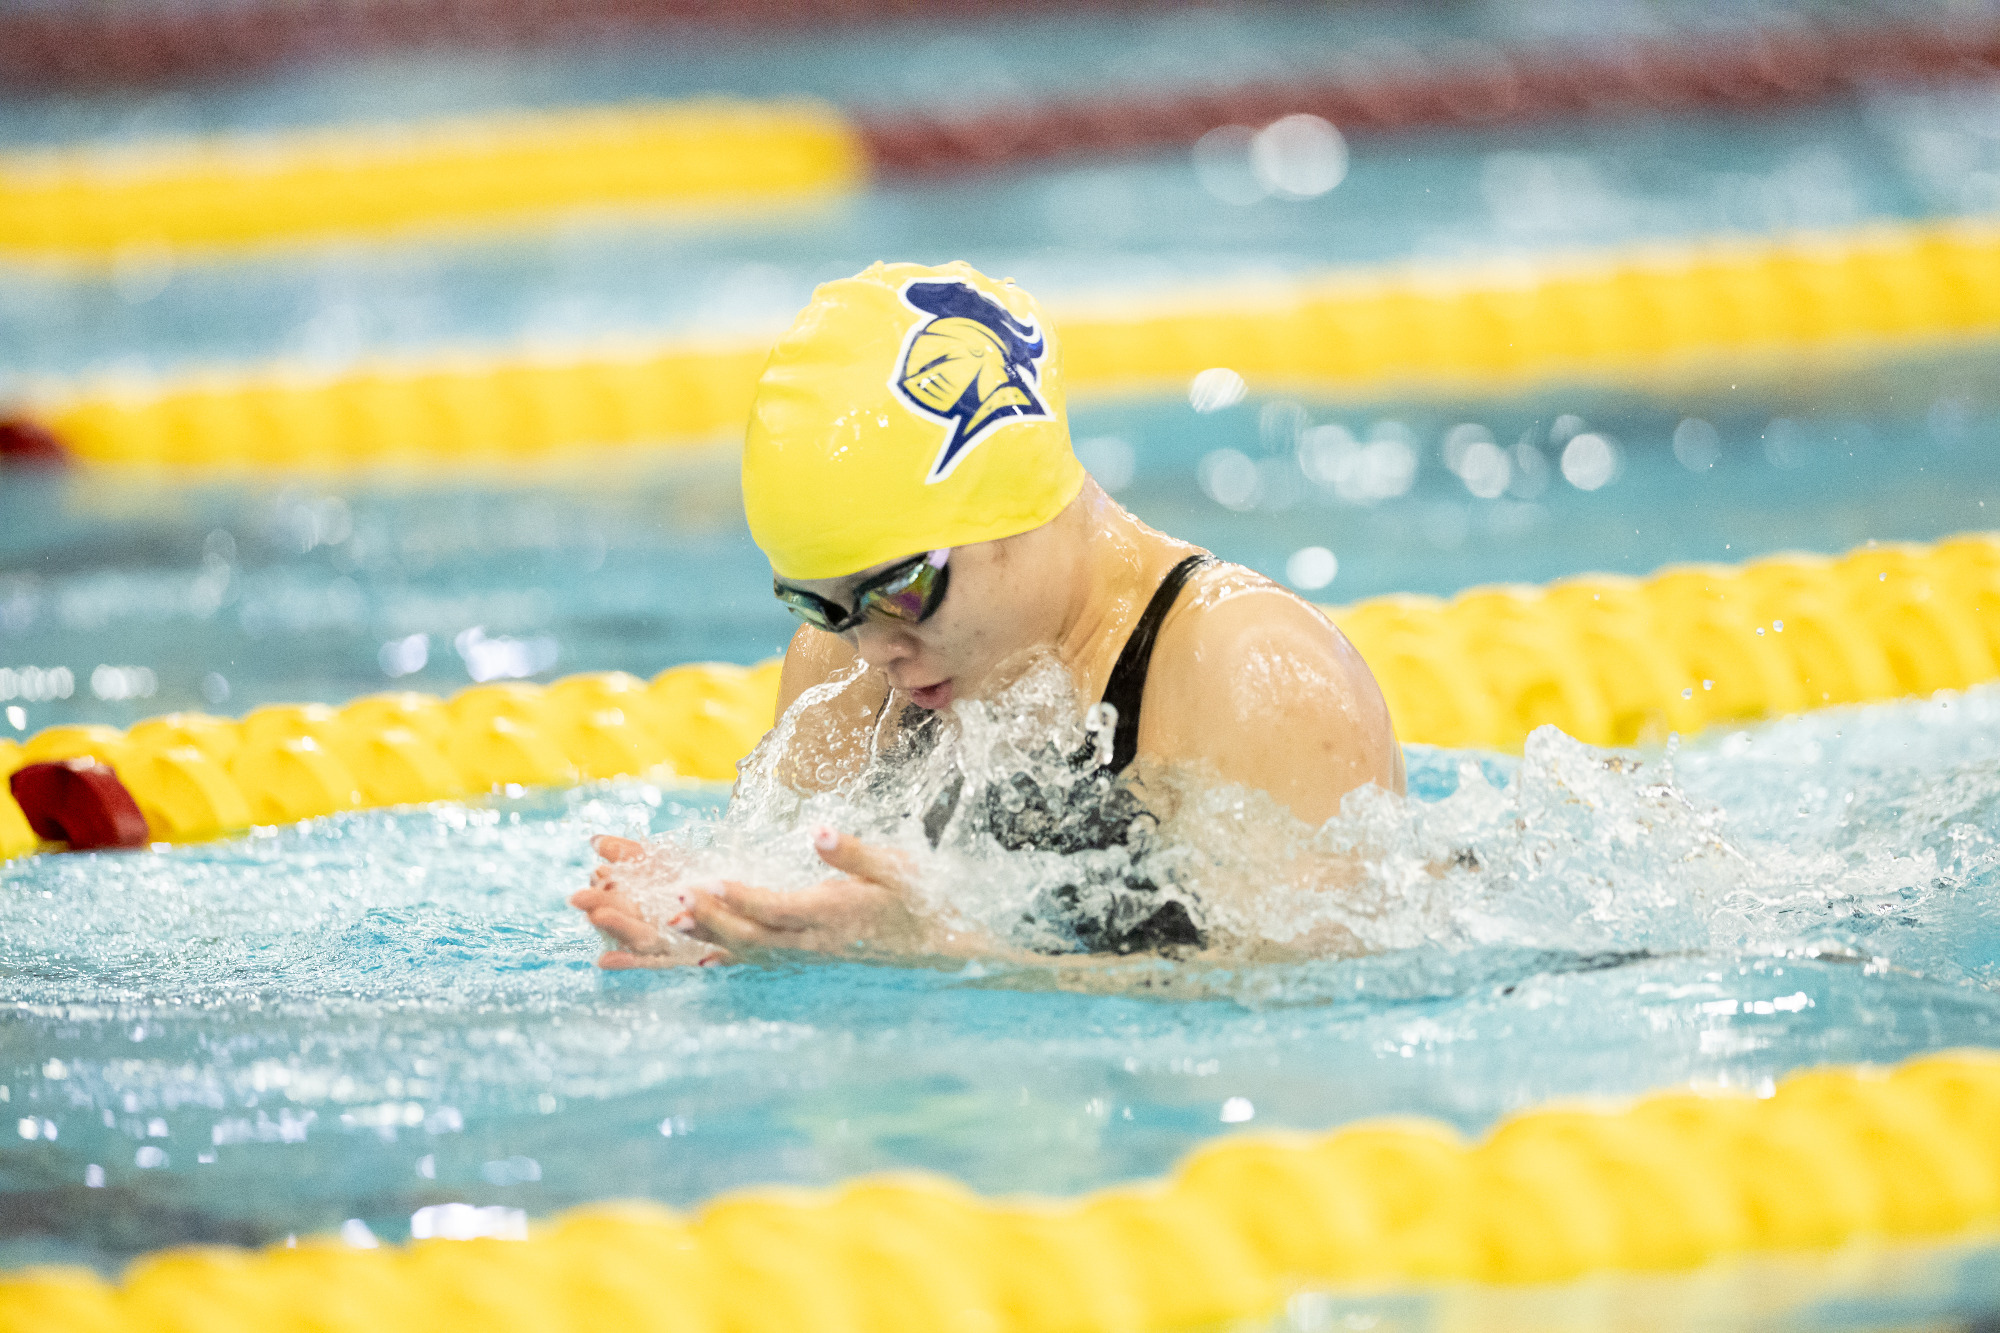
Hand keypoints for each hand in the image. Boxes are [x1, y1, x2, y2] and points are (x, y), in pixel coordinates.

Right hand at [569, 834, 727, 969]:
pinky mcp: (677, 956)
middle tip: (578, 898)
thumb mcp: (660, 861)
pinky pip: (651, 960)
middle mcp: (645, 921)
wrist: (735, 899)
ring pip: (634, 935)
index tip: (595, 874)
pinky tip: (602, 960)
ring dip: (615, 927)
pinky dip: (626, 962)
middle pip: (620, 913)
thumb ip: (627, 854)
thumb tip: (594, 840)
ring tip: (597, 915)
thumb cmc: (694, 878)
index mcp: (638, 898)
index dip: (601, 886)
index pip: (613, 893)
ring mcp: (660, 939)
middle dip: (599, 904)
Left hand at [683, 827, 974, 961]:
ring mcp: (812, 954)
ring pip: (753, 951)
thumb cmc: (917, 900)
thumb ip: (853, 853)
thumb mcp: (894, 867)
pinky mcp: (811, 958)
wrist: (940, 947)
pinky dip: (732, 960)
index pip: (776, 907)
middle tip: (676, 903)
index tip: (705, 882)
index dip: (739, 898)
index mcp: (834, 913)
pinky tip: (706, 961)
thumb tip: (818, 832)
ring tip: (675, 925)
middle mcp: (817, 940)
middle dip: (713, 920)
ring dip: (712, 938)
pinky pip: (764, 963)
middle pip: (754, 935)